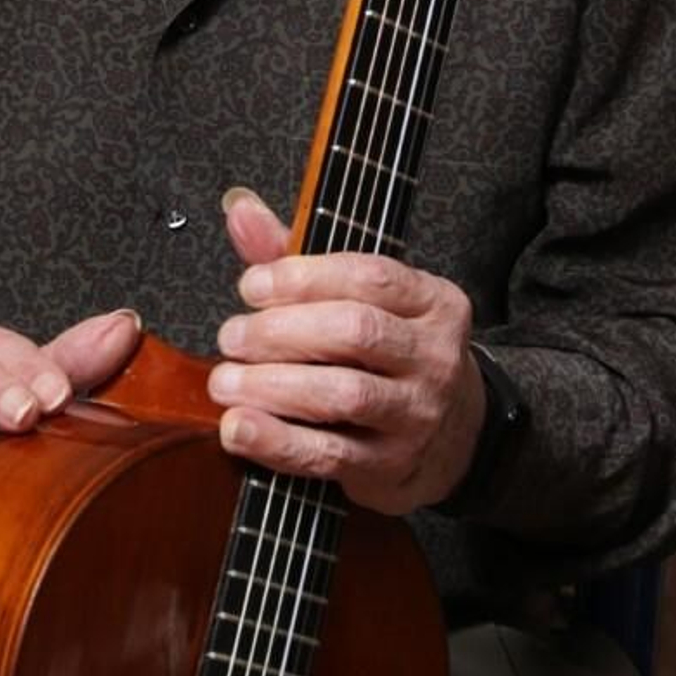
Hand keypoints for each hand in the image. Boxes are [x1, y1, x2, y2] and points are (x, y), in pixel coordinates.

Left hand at [207, 191, 483, 513]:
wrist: (449, 437)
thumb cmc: (387, 352)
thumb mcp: (357, 296)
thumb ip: (294, 253)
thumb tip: (241, 210)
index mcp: (433, 301)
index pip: (369, 276)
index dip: (302, 278)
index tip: (251, 286)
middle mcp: (433, 355)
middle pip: (355, 331)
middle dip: (281, 331)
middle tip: (231, 337)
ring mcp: (416, 414)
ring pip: (344, 393)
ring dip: (273, 385)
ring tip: (226, 381)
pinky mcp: (390, 465)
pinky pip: (330, 454)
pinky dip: (277, 440)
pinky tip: (239, 428)